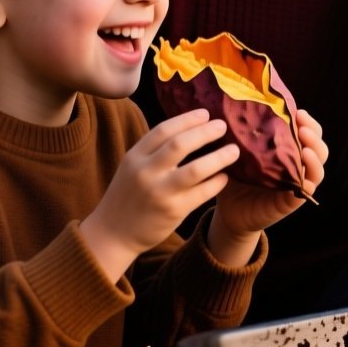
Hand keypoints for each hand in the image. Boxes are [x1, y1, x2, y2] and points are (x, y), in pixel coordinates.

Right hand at [79, 109, 231, 281]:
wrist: (113, 233)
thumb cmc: (128, 195)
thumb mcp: (132, 167)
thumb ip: (154, 150)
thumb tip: (188, 128)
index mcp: (134, 157)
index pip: (163, 130)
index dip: (186, 119)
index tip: (205, 113)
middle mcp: (145, 172)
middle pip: (180, 144)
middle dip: (205, 132)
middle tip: (223, 126)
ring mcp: (159, 192)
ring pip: (195, 169)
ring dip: (219, 157)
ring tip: (235, 151)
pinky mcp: (173, 211)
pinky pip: (202, 193)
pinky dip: (216, 183)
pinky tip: (225, 177)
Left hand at [209, 109, 328, 265]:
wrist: (228, 211)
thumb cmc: (234, 178)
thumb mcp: (238, 153)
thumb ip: (242, 135)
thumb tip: (232, 107)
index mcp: (288, 150)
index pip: (307, 132)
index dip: (307, 121)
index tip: (297, 111)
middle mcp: (296, 166)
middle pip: (318, 147)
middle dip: (314, 134)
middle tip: (302, 125)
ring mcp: (296, 184)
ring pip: (318, 169)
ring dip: (315, 157)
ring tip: (305, 149)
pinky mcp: (291, 202)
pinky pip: (306, 192)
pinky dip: (307, 183)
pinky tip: (303, 178)